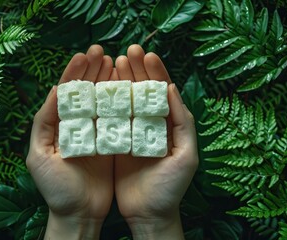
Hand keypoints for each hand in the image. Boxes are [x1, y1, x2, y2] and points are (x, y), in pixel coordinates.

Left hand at [26, 45, 113, 238]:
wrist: (80, 213)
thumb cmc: (56, 189)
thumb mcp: (39, 156)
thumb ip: (44, 123)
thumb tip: (54, 91)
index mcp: (58, 125)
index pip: (66, 93)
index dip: (73, 73)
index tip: (84, 55)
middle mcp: (77, 125)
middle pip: (85, 92)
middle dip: (92, 70)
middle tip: (102, 52)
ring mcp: (96, 133)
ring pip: (102, 101)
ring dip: (108, 80)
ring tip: (116, 62)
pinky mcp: (113, 143)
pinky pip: (117, 118)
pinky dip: (121, 101)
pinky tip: (126, 87)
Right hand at [113, 45, 198, 238]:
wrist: (148, 213)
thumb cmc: (171, 187)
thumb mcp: (186, 156)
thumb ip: (183, 122)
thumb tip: (172, 88)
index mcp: (170, 124)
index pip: (163, 92)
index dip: (156, 72)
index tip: (147, 55)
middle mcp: (150, 124)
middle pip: (143, 91)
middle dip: (137, 70)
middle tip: (128, 52)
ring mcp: (132, 131)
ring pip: (127, 100)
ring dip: (121, 80)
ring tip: (113, 62)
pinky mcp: (116, 142)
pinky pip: (111, 118)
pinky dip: (107, 102)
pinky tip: (101, 88)